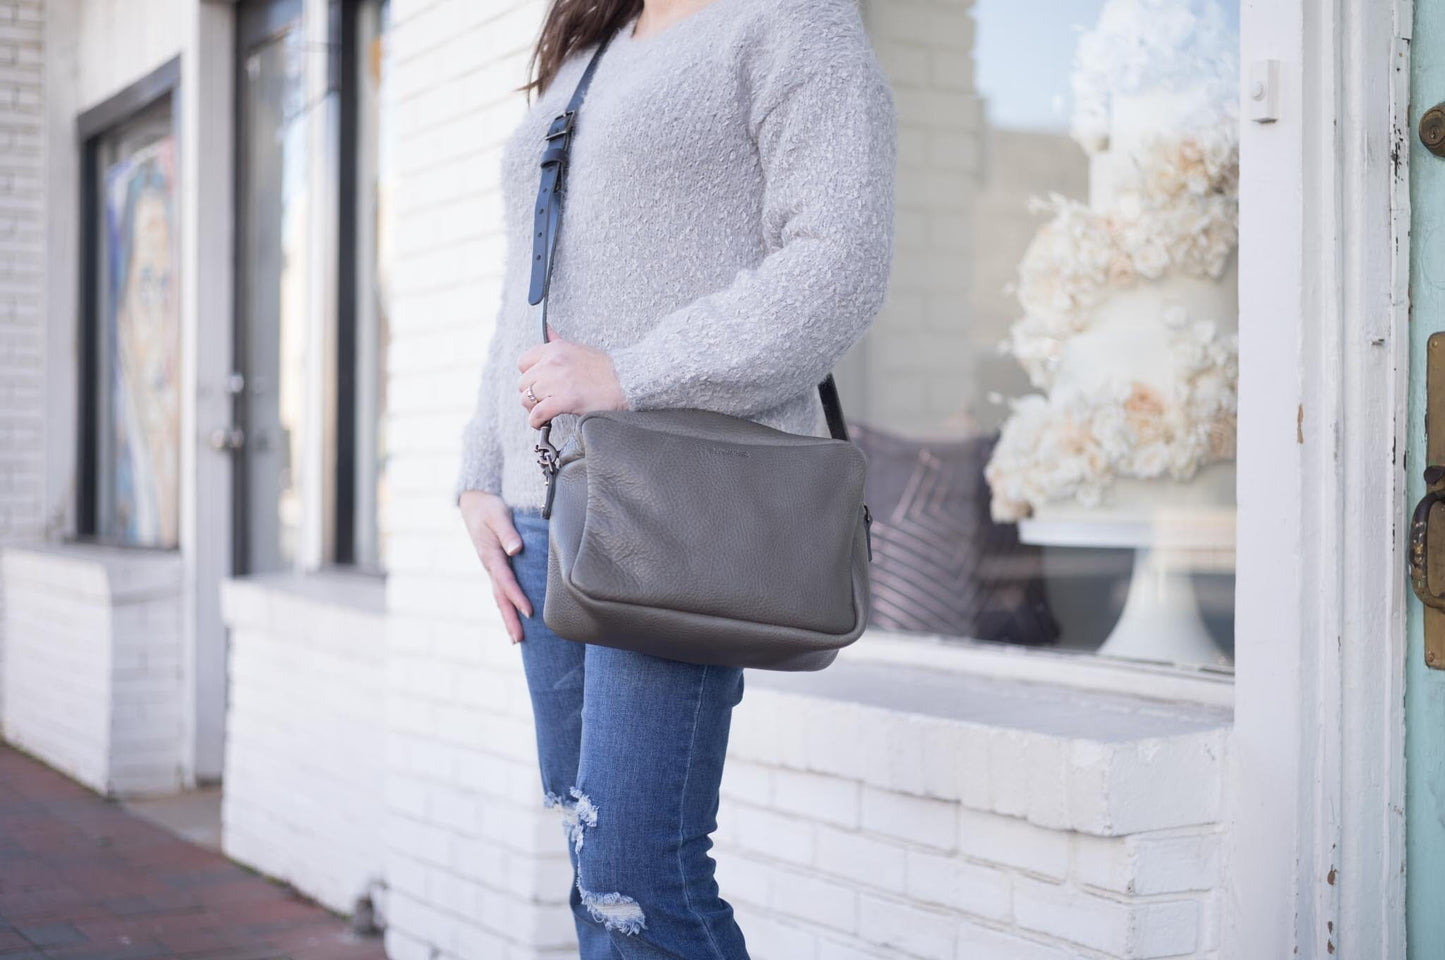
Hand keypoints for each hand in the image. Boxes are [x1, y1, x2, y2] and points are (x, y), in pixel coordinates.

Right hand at [459, 491, 531, 643]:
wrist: (473, 503)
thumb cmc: (488, 508)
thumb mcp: (498, 515)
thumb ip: (507, 532)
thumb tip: (516, 549)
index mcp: (491, 555)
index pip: (506, 581)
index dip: (517, 597)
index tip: (529, 612)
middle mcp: (490, 566)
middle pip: (501, 597)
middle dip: (510, 619)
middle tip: (518, 640)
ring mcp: (491, 568)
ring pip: (500, 597)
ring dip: (507, 617)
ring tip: (516, 638)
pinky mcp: (495, 567)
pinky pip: (501, 590)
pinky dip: (507, 605)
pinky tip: (514, 616)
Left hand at [517, 335, 626, 427]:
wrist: (625, 380)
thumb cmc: (605, 368)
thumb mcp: (578, 348)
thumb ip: (557, 341)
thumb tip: (548, 329)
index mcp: (555, 349)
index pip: (523, 362)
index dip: (529, 375)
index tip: (538, 383)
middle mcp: (553, 363)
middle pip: (523, 382)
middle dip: (531, 394)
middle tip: (543, 400)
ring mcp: (558, 381)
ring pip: (526, 399)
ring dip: (533, 408)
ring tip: (544, 411)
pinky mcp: (565, 400)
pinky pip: (537, 413)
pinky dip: (535, 421)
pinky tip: (542, 422)